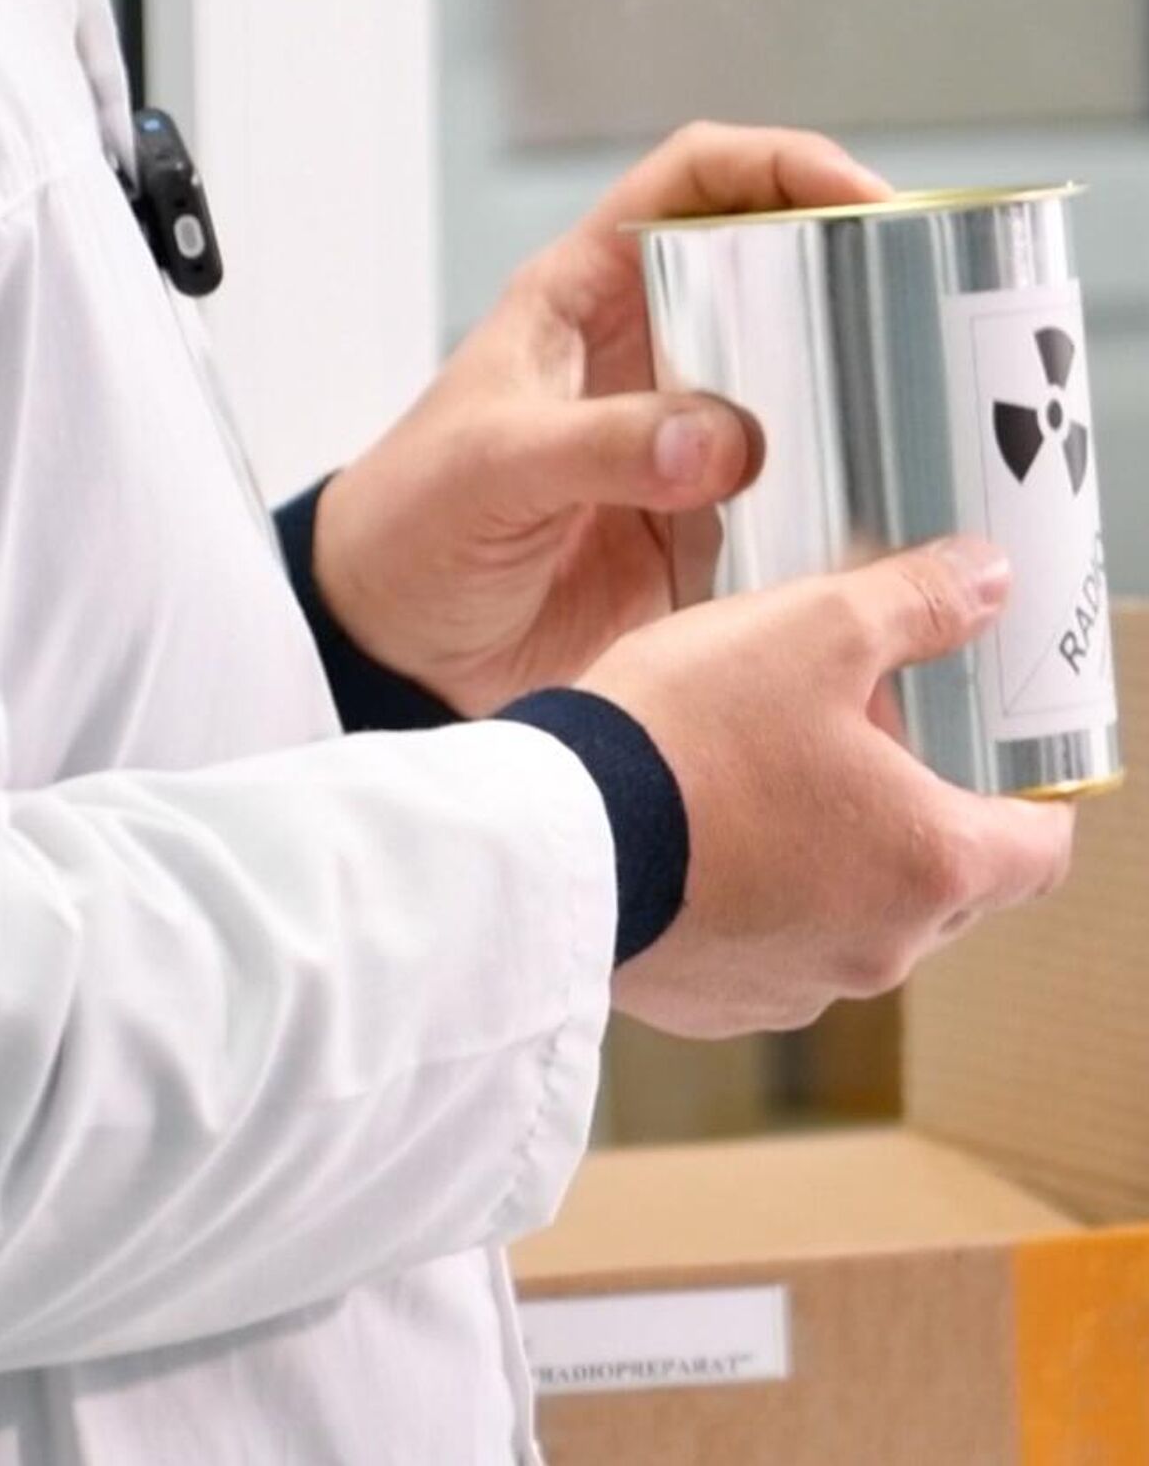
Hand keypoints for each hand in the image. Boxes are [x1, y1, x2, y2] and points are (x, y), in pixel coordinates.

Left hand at [313, 122, 892, 715]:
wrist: (389, 644)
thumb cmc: (406, 524)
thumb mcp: (488, 466)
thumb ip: (598, 446)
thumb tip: (724, 443)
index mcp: (584, 298)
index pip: (696, 182)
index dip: (782, 166)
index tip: (863, 198)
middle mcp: (647, 359)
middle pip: (778, 280)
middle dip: (856, 286)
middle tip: (933, 321)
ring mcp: (680, 445)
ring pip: (802, 392)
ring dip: (861, 405)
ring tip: (936, 423)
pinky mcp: (701, 531)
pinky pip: (796, 502)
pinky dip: (841, 507)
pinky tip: (886, 526)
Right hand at [580, 537, 1075, 1037]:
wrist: (547, 835)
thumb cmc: (681, 738)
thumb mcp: (810, 628)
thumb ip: (914, 604)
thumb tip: (983, 583)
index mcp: (929, 861)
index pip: (1039, 846)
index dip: (1019, 792)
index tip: (974, 753)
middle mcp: (879, 946)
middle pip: (940, 880)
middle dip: (904, 809)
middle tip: (834, 735)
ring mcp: (793, 985)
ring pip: (846, 915)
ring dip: (821, 858)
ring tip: (741, 780)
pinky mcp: (712, 1002)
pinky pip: (761, 949)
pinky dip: (746, 901)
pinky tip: (689, 838)